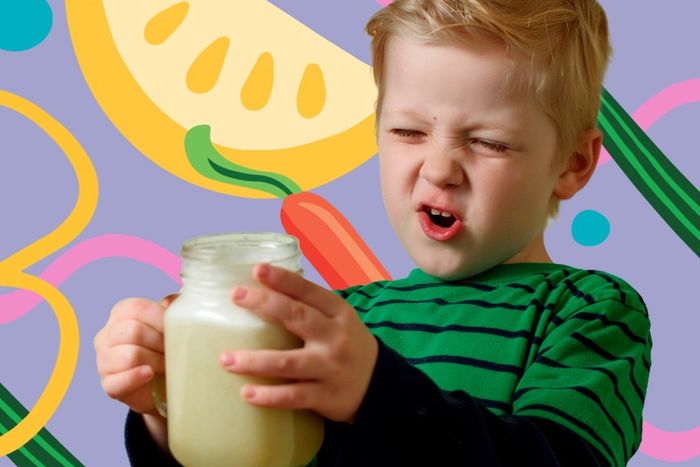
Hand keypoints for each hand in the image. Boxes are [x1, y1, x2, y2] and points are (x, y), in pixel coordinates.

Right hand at [94, 294, 175, 414]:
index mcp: (121, 313)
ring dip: (156, 361)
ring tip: (167, 365)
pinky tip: (149, 374)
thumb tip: (173, 301)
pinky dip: (136, 377)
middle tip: (174, 350)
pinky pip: (118, 381)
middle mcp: (107, 335)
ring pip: (129, 355)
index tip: (177, 329)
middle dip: (160, 342)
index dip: (161, 319)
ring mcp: (104, 360)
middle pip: (134, 331)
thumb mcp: (173, 322)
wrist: (166, 381)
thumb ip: (174, 307)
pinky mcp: (109, 385)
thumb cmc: (167, 346)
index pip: (138, 308)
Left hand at [219, 264, 378, 422]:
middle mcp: (335, 337)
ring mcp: (330, 367)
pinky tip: (247, 393)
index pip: (308, 291)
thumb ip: (308, 306)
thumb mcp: (337, 319)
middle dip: (265, 304)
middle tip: (237, 296)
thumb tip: (260, 288)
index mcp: (338, 312)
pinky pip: (293, 396)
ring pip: (288, 362)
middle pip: (297, 317)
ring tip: (226, 359)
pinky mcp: (326, 396)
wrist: (379, 384)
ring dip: (255, 360)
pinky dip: (269, 395)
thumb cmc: (345, 344)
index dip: (283, 279)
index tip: (257, 270)